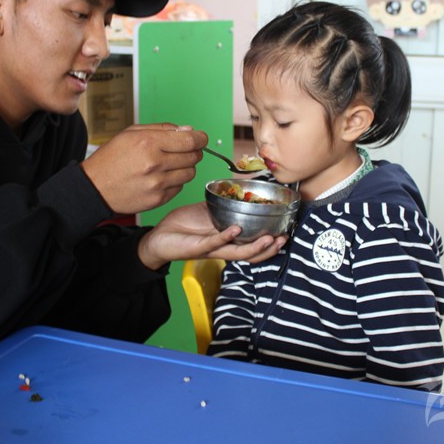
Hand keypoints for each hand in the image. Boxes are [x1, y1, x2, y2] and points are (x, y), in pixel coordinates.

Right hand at [82, 124, 207, 214]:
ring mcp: (157, 184)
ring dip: (185, 167)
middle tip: (184, 150)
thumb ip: (163, 129)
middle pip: (194, 156)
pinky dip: (175, 181)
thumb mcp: (132, 133)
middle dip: (193, 151)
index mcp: (148, 143)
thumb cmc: (112, 158)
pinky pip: (179, 188)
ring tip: (170, 164)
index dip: (201, 138)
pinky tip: (161, 177)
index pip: (190, 140)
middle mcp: (155, 164)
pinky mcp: (158, 200)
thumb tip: (190, 131)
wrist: (94, 187)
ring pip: (190, 173)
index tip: (202, 138)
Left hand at [137, 202, 286, 269]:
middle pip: (251, 254)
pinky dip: (227, 236)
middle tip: (283, 239)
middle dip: (270, 248)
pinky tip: (236, 229)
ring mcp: (212, 248)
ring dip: (255, 247)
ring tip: (268, 239)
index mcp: (227, 239)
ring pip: (238, 253)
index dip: (270, 242)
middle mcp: (223, 247)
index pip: (253, 245)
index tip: (284, 232)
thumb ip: (222, 205)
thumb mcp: (207, 211)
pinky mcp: (198, 247)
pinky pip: (215, 243)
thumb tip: (237, 189)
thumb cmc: (183, 226)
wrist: (159, 236)